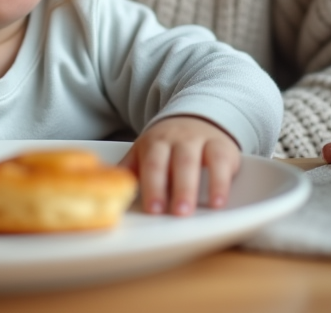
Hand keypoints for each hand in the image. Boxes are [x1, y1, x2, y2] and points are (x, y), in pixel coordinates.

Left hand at [120, 116, 240, 215]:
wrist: (196, 117)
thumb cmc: (168, 143)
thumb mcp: (146, 151)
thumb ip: (131, 169)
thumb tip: (108, 191)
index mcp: (155, 142)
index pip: (152, 164)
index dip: (153, 186)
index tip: (153, 210)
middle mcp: (177, 139)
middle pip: (175, 162)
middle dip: (175, 188)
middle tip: (175, 213)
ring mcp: (200, 141)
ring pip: (197, 162)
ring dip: (194, 187)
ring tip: (191, 211)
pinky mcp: (222, 146)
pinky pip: (221, 162)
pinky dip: (220, 183)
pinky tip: (218, 202)